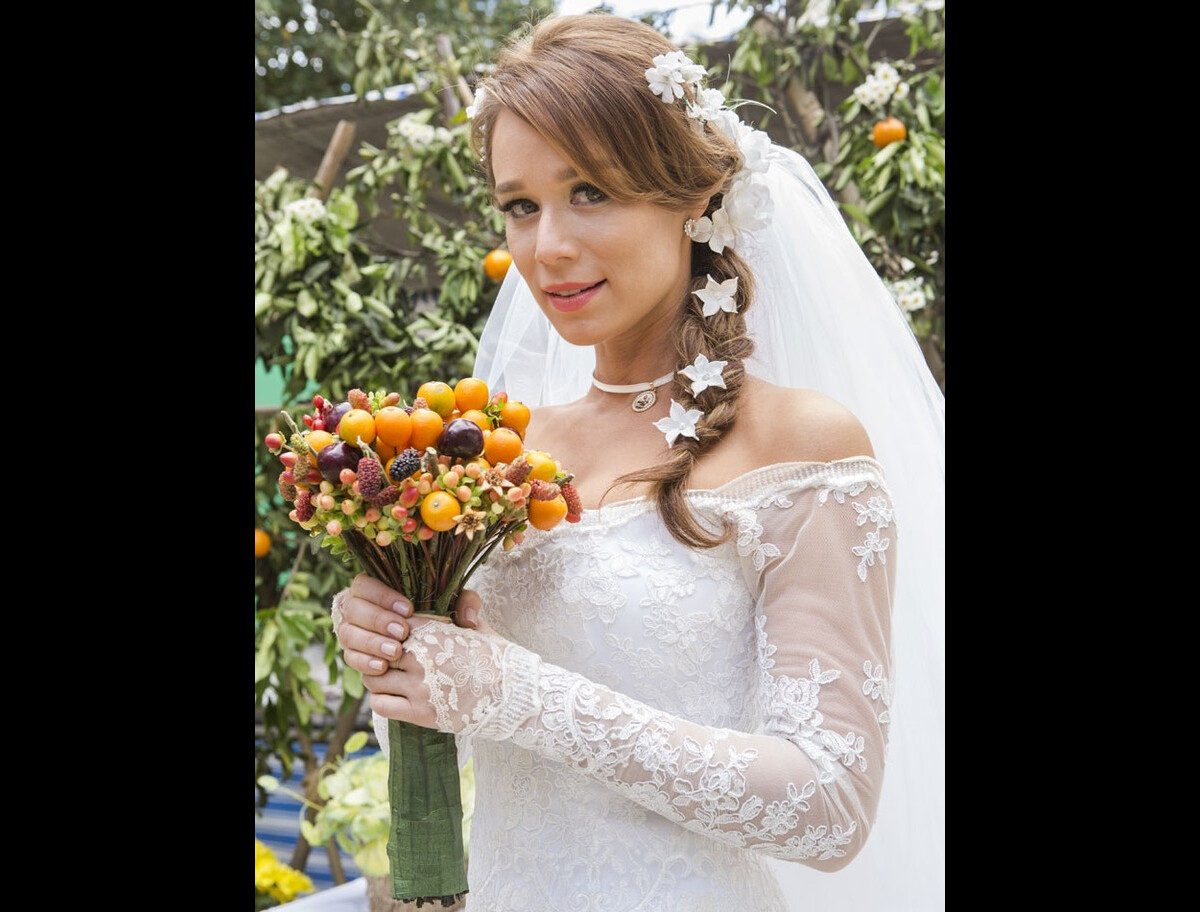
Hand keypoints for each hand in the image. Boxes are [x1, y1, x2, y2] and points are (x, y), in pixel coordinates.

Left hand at [335, 576, 533, 737]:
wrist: (513, 695)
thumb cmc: (497, 659)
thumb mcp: (479, 627)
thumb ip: (460, 610)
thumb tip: (448, 605)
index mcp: (432, 631)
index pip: (391, 624)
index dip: (390, 632)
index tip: (397, 640)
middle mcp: (421, 656)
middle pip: (378, 651)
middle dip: (381, 656)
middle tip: (391, 662)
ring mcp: (419, 686)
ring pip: (375, 679)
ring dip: (379, 680)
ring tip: (391, 681)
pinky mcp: (420, 713)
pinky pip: (380, 705)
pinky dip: (382, 702)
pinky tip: (395, 699)